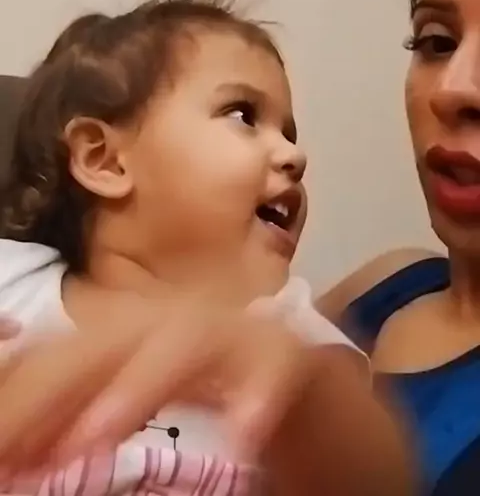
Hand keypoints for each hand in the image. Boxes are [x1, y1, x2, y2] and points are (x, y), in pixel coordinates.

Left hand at [0, 284, 316, 476]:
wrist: (308, 377)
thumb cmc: (210, 391)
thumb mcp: (139, 398)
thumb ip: (84, 416)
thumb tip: (20, 448)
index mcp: (133, 330)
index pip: (68, 351)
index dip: (27, 393)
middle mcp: (176, 318)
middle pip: (108, 339)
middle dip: (57, 391)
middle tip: (17, 453)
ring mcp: (234, 329)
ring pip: (182, 338)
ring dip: (138, 385)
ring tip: (96, 437)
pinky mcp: (288, 350)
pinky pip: (272, 363)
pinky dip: (256, 392)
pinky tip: (242, 432)